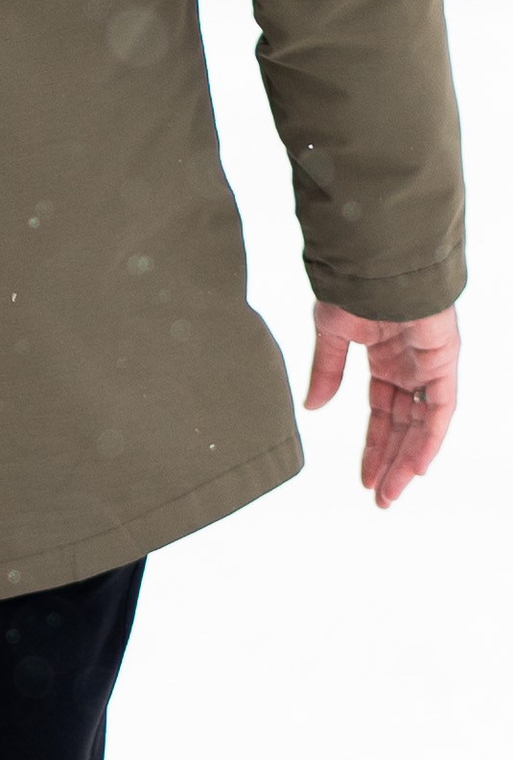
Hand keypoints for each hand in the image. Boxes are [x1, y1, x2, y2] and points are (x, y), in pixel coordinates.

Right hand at [303, 299, 459, 507]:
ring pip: (421, 423)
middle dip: (390, 462)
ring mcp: (429, 364)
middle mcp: (411, 365)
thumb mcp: (332, 335)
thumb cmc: (353, 286)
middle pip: (404, 425)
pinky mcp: (443, 361)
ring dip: (406, 459)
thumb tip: (314, 407)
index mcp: (386, 357)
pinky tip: (414, 467)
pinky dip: (429, 438)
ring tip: (390, 492)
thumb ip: (327, 372)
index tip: (364, 477)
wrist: (374, 262)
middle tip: (380, 497)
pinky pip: (440, 409)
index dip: (374, 445)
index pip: (383, 413)